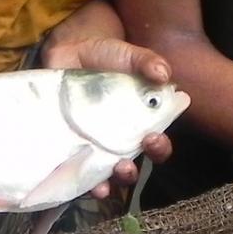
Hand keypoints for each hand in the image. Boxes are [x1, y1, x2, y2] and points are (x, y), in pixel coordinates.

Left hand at [38, 37, 174, 199]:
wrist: (70, 50)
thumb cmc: (107, 57)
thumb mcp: (129, 55)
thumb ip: (147, 62)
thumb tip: (163, 73)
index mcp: (139, 123)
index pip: (156, 145)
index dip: (159, 148)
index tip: (153, 138)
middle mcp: (118, 140)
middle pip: (130, 167)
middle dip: (129, 172)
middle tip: (125, 163)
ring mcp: (92, 145)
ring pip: (102, 175)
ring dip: (104, 183)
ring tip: (102, 182)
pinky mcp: (68, 144)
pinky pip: (73, 169)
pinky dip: (76, 179)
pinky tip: (77, 180)